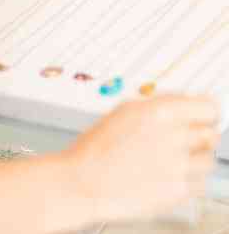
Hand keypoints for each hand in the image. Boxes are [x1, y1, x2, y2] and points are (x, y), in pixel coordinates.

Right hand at [67, 95, 219, 222]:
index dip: (207, 111)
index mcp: (160, 112)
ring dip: (196, 158)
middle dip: (201, 134)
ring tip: (173, 159)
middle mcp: (173, 137)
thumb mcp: (126, 110)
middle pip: (211, 133)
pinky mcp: (177, 192)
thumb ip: (161, 105)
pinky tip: (169, 175)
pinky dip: (190, 180)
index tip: (205, 114)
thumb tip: (186, 103)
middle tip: (187, 138)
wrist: (84, 181)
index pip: (208, 107)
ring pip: (208, 160)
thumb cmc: (98, 147)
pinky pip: (200, 183)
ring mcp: (178, 167)